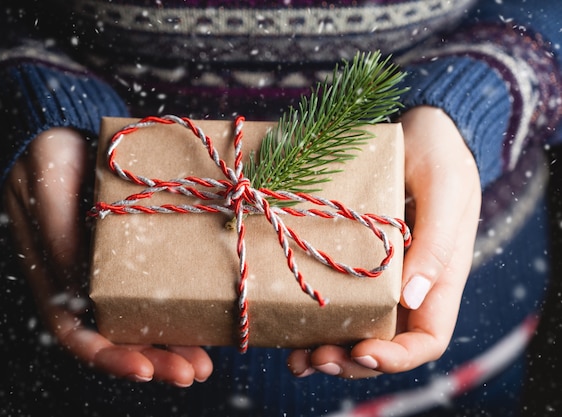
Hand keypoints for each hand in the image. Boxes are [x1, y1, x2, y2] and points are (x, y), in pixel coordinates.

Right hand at [4, 128, 212, 385]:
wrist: (69, 134)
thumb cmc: (50, 162)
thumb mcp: (49, 193)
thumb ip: (62, 240)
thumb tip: (85, 290)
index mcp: (55, 279)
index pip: (76, 334)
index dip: (108, 356)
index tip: (142, 368)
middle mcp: (87, 285)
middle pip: (118, 338)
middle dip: (155, 360)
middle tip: (193, 372)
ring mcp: (117, 271)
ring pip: (145, 321)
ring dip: (174, 345)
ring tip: (205, 363)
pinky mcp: (143, 253)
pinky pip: (163, 286)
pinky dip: (182, 307)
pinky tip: (208, 319)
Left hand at [288, 106, 481, 377]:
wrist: (423, 127)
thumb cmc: (440, 155)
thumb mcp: (445, 191)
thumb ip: (437, 244)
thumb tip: (412, 298)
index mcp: (439, 278)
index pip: (428, 339)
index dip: (397, 358)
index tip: (362, 352)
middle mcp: (410, 286)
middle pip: (386, 344)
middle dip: (352, 361)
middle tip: (314, 360)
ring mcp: (382, 276)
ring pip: (359, 330)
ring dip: (330, 351)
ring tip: (297, 359)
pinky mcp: (356, 260)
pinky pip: (341, 300)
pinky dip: (317, 322)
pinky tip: (292, 330)